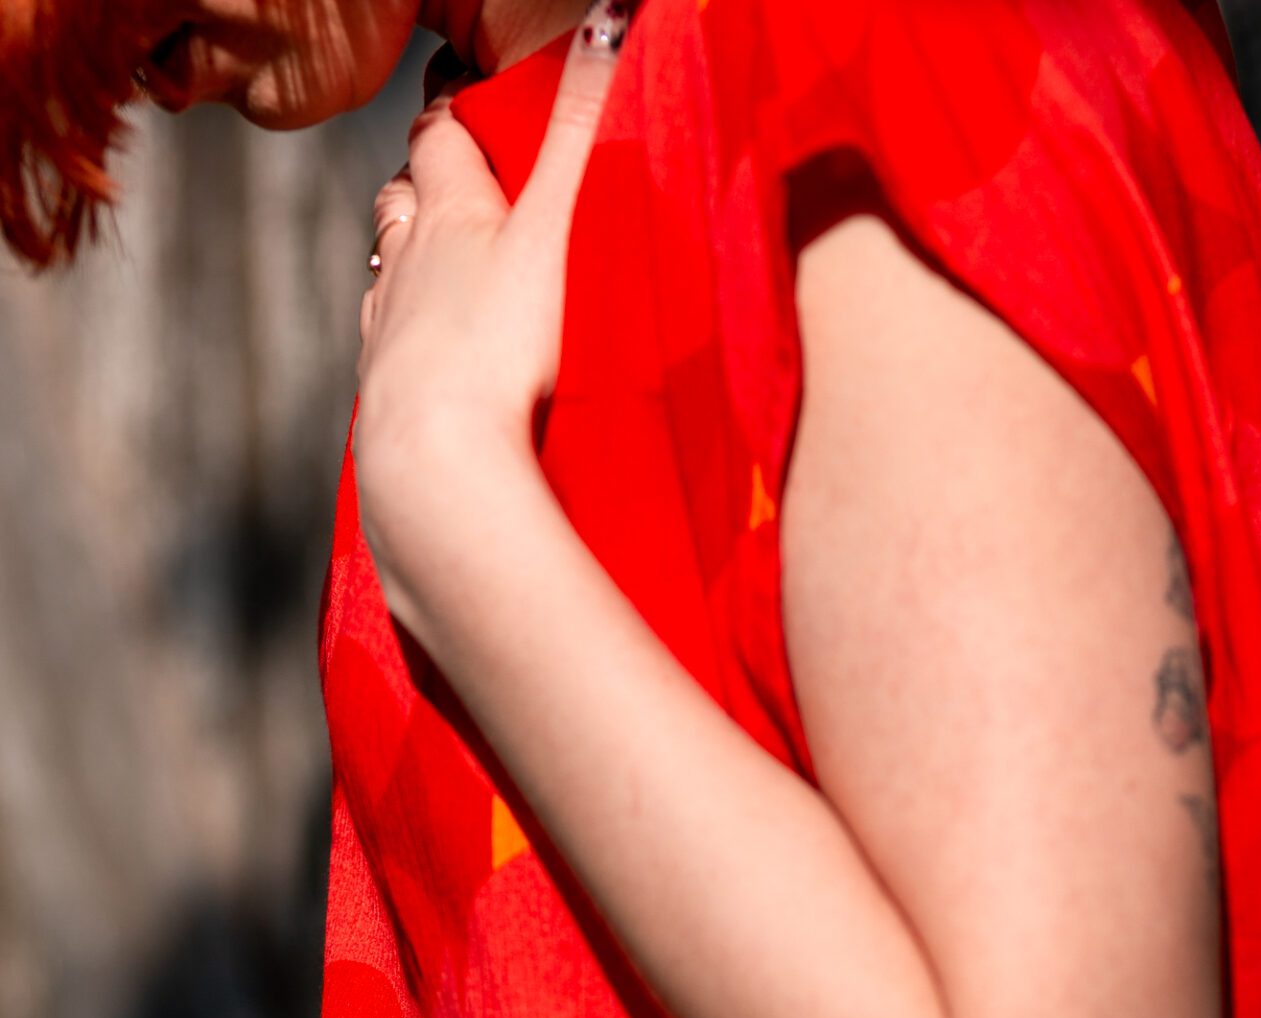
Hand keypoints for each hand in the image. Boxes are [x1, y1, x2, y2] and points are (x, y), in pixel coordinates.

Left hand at [353, 34, 617, 621]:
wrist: (439, 465)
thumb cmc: (503, 346)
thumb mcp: (562, 223)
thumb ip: (589, 130)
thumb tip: (612, 18)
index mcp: (450, 217)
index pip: (439, 141)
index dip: (450, 113)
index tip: (460, 95)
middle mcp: (404, 271)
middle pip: (400, 206)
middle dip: (418, 186)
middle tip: (441, 180)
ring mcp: (385, 341)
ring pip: (383, 280)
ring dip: (401, 268)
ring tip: (426, 273)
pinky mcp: (384, 409)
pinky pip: (383, 360)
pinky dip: (400, 349)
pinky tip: (420, 370)